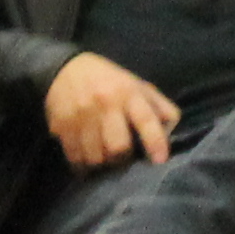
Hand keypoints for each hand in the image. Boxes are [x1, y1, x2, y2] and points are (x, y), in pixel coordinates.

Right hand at [47, 52, 178, 169]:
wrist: (66, 69)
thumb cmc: (110, 81)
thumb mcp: (138, 86)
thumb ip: (159, 107)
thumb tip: (173, 131)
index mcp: (129, 93)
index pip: (146, 119)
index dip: (155, 142)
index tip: (160, 160)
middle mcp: (105, 104)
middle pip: (118, 147)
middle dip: (122, 158)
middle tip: (122, 157)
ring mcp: (81, 116)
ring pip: (95, 157)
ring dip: (102, 163)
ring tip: (104, 158)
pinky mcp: (61, 126)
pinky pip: (74, 157)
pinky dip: (82, 164)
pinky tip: (86, 159)